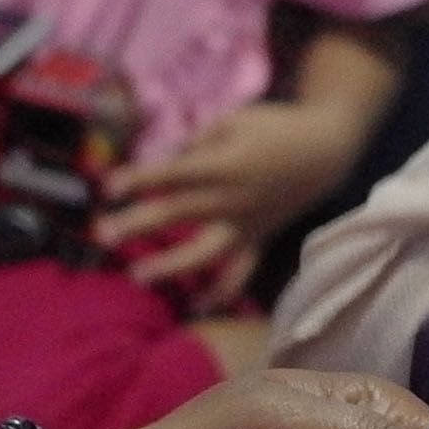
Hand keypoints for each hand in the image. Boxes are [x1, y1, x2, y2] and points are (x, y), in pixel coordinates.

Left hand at [96, 97, 374, 309]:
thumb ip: (195, 143)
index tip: (107, 187)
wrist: (325, 150)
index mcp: (225, 165)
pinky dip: (221, 292)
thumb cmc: (275, 127)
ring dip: (171, 266)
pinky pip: (240, 272)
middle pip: (178, 213)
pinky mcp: (258, 238)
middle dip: (138, 223)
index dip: (138, 179)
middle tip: (102, 233)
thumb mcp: (233, 120)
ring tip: (137, 277)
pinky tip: (196, 308)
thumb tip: (162, 163)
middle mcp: (233, 199)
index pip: (172, 174)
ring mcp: (247, 225)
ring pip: (205, 252)